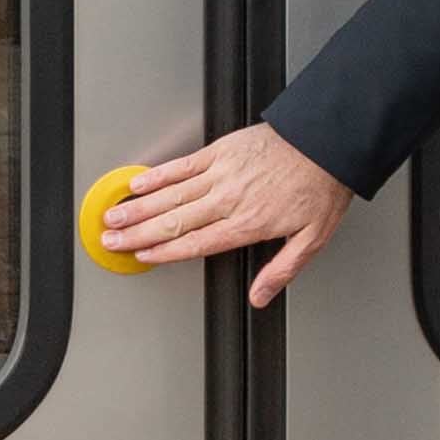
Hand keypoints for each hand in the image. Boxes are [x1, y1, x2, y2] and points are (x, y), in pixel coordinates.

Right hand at [90, 122, 352, 305]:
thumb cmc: (322, 186)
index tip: (140, 257)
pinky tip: (138, 184)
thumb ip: (282, 270)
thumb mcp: (313, 238)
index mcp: (248, 224)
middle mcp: (229, 200)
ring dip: (138, 208)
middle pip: (173, 222)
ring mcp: (223, 173)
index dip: (163, 253)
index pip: (195, 244)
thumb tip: (260, 297)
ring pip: (171, 195)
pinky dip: (158, 175)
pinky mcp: (222, 151)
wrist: (329, 141)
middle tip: (110, 241)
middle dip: (137, 234)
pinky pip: (183, 165)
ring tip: (112, 216)